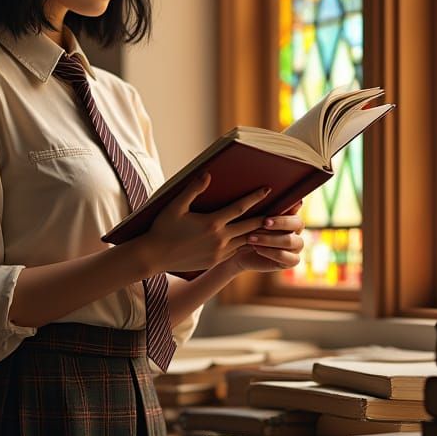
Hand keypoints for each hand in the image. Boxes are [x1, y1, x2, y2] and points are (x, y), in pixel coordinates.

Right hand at [138, 173, 273, 274]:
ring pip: (247, 240)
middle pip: (251, 226)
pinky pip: (237, 251)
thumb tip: (208, 174)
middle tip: (283, 208)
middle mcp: (219, 239)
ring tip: (273, 225)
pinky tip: (254, 239)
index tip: (268, 189)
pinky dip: (248, 244)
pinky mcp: (215, 261)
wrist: (153, 256)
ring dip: (261, 233)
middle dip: (267, 216)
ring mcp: (219, 252)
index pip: (240, 208)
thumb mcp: (174, 206)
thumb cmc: (162, 228)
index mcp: (211, 223)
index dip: (255, 197)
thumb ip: (192, 189)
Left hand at [226, 201, 304, 273]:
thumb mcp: (250, 216)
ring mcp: (296, 247)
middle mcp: (296, 230)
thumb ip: (262, 206)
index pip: (296, 210)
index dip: (284, 213)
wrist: (236, 251)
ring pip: (292, 241)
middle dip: (280, 223)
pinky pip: (289, 258)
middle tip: (263, 223)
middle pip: (298, 223)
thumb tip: (267, 189)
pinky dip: (272, 253)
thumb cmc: (244, 228)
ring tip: (252, 238)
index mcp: (290, 216)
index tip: (267, 216)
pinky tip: (257, 249)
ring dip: (271, 239)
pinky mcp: (291, 261)